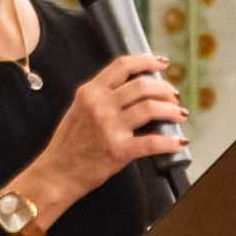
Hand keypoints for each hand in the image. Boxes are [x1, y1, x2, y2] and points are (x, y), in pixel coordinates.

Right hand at [11, 52, 190, 225]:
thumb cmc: (68, 146)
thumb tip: (131, 92)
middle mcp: (100, 105)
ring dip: (171, 110)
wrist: (56, 174)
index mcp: (90, 92)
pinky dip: (170, 142)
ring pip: (150, 108)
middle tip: (173, 96)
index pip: (122, 66)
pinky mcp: (118, 150)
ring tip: (179, 114)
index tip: (161, 63)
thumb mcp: (78, 110)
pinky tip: (179, 141)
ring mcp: (109, 127)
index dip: (146, 61)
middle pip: (142, 85)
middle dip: (165, 89)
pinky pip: (152, 142)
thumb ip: (100, 98)